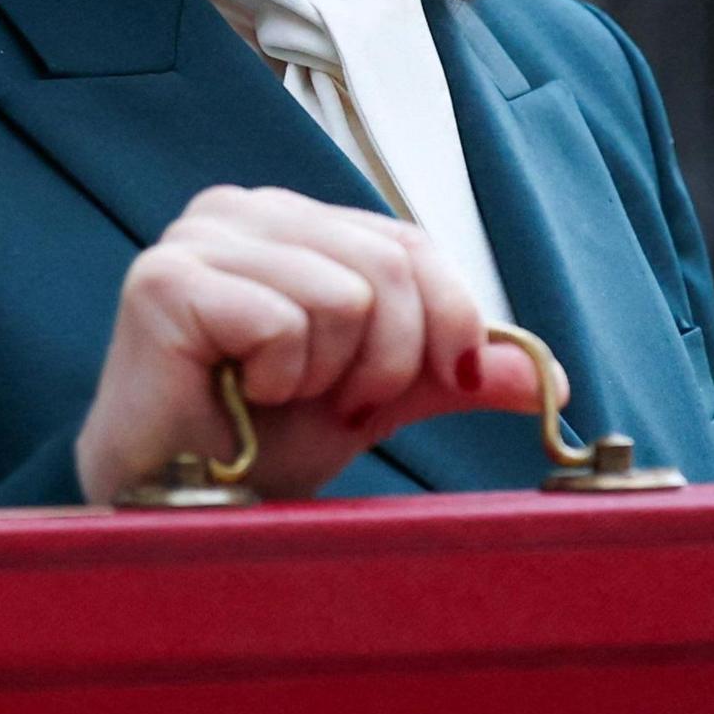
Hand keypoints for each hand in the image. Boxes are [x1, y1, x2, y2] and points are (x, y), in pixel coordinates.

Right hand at [72, 185, 544, 503]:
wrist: (179, 504)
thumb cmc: (261, 441)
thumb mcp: (375, 396)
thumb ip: (450, 371)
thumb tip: (548, 375)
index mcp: (293, 220)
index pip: (411, 243)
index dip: (453, 317)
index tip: (453, 382)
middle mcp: (242, 209)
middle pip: (388, 267)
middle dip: (385, 362)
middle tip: (334, 405)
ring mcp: (198, 237)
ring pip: (345, 296)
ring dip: (326, 376)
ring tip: (274, 398)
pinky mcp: (165, 280)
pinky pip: (285, 321)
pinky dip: (280, 380)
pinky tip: (238, 395)